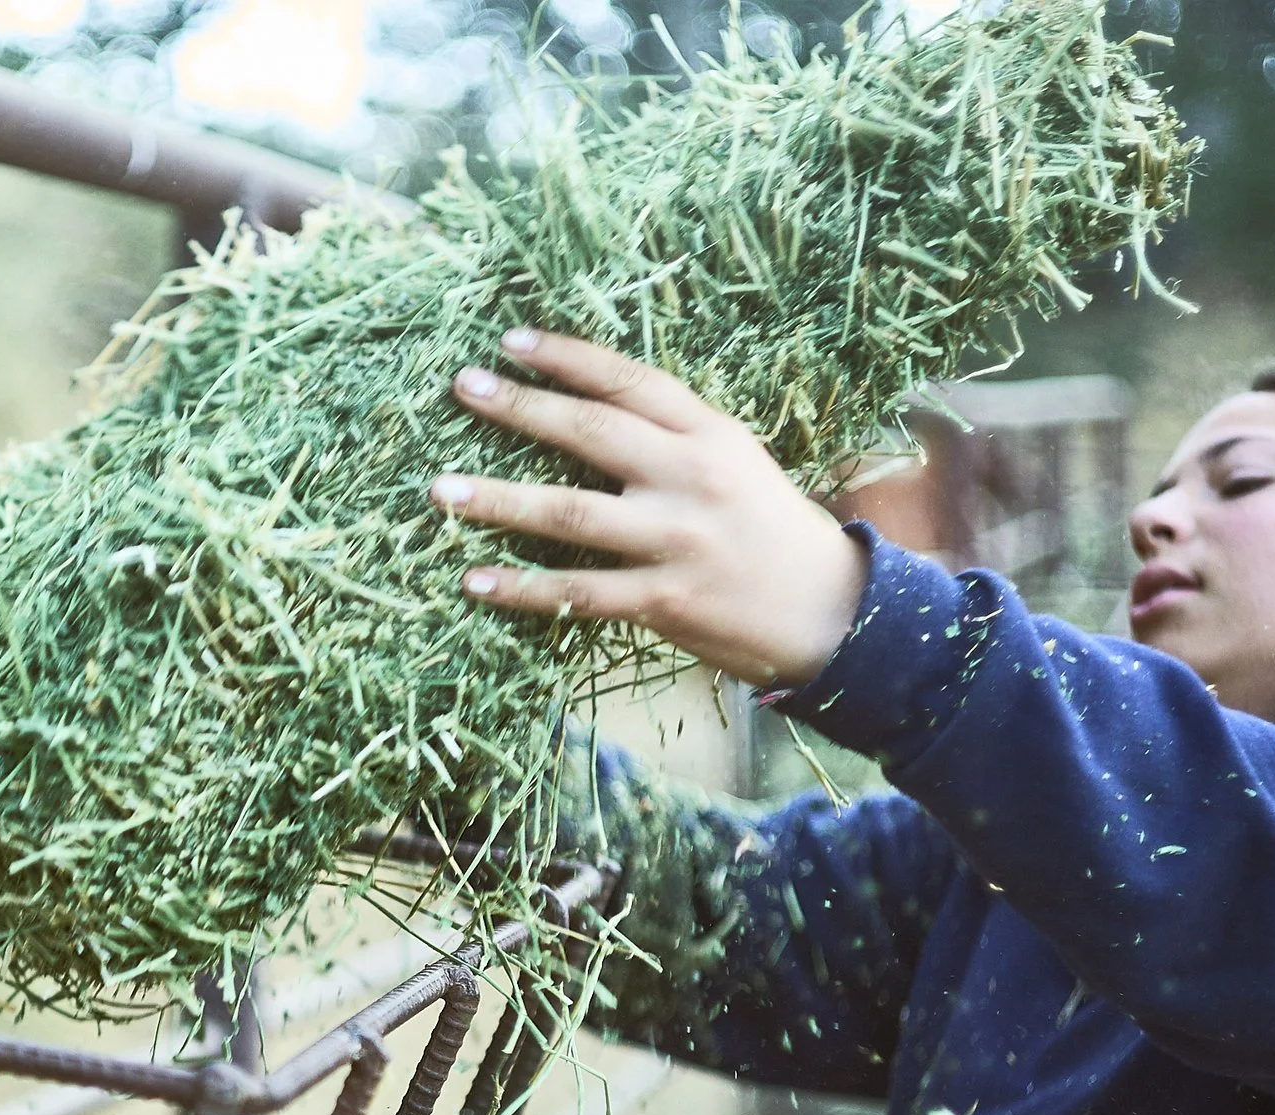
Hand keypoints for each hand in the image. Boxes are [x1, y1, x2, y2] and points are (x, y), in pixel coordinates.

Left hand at [433, 329, 868, 688]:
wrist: (832, 612)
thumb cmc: (770, 530)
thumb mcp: (735, 462)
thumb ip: (671, 436)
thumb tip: (588, 406)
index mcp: (710, 434)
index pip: (629, 381)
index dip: (568, 358)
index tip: (511, 343)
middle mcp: (692, 478)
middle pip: (592, 432)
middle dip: (521, 407)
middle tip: (463, 387)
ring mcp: (678, 540)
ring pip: (573, 513)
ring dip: (500, 500)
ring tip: (442, 491)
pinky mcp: (666, 600)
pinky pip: (580, 592)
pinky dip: (523, 588)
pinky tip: (474, 580)